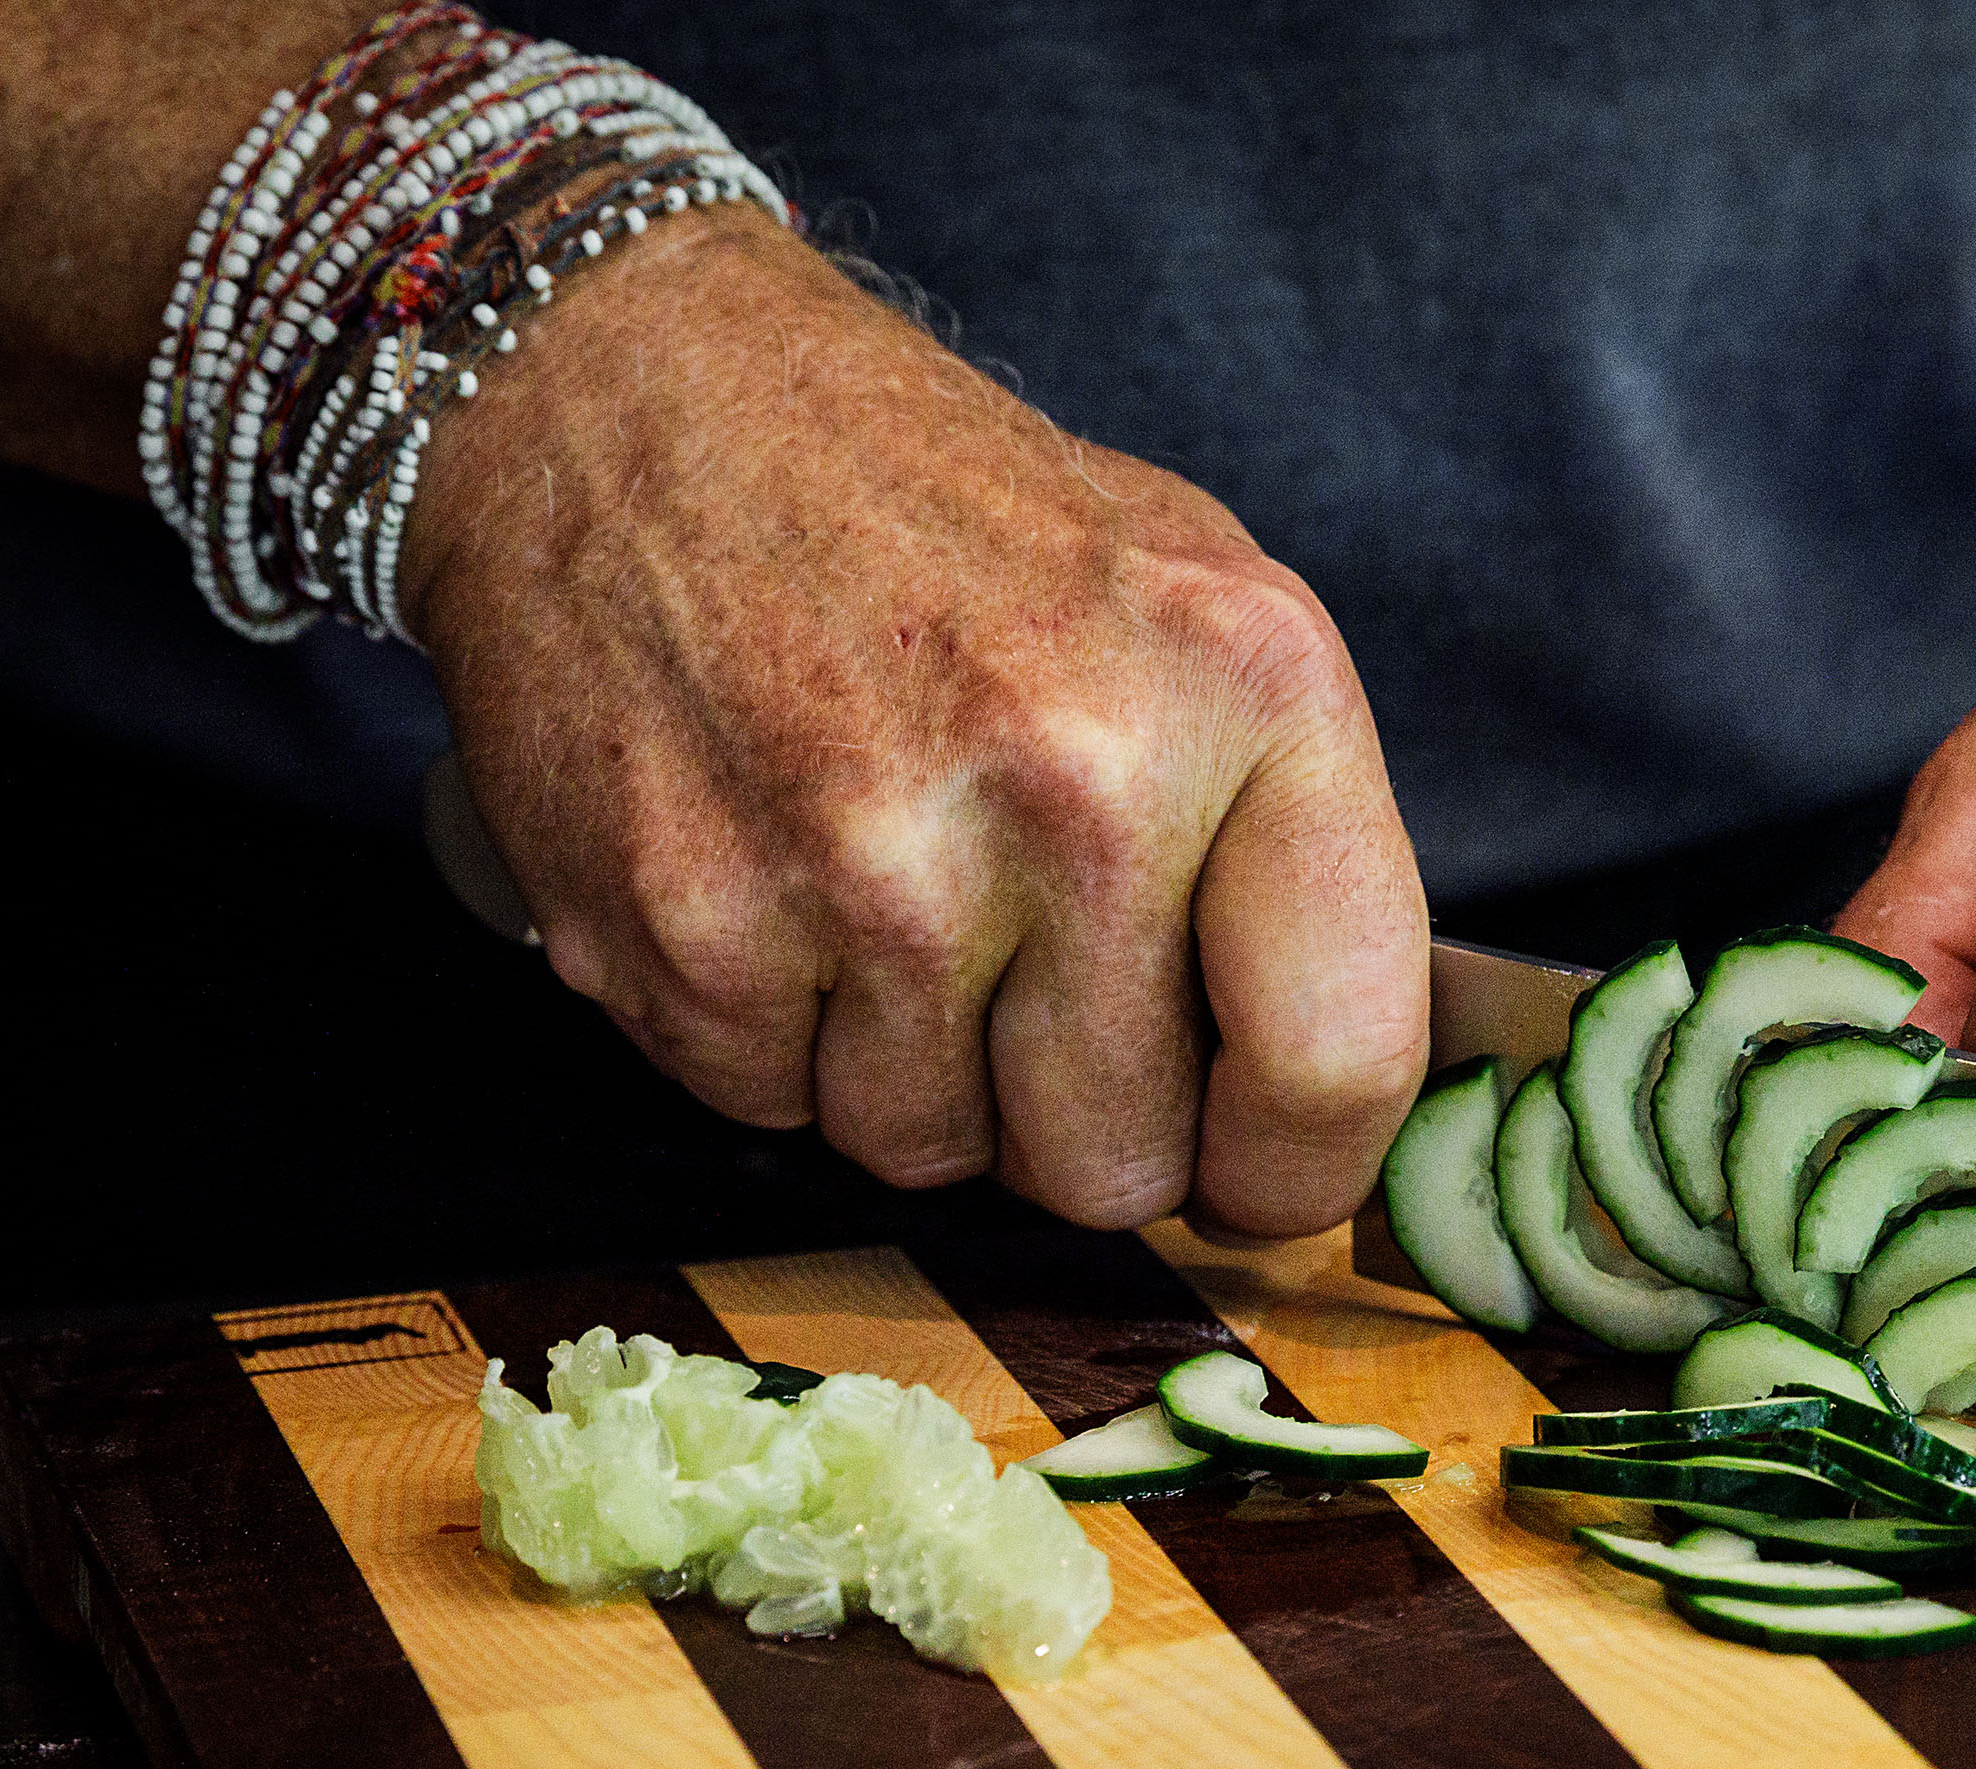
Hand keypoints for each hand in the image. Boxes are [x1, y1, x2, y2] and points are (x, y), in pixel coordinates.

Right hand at [398, 211, 1426, 1234]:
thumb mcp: (1195, 609)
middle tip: (1023, 981)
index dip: (1297, 1168)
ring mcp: (871, 860)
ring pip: (936, 1154)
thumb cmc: (943, 519)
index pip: (1340, 1058)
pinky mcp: (689, 920)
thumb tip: (1320, 1121)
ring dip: (913, 1070)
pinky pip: (771, 1109)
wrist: (636, 389)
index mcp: (1248, 688)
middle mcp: (1075, 777)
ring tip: (884, 886)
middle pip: (1118, 1165)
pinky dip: (771, 1032)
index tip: (1259, 1172)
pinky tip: (769, 875)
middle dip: (1074, 1115)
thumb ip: (1291, 853)